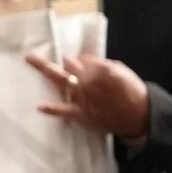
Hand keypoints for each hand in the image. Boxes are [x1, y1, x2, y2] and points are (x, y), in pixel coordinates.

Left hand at [27, 53, 148, 138]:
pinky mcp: (82, 114)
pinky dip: (52, 109)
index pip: (85, 61)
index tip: (73, 61)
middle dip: (57, 61)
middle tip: (30, 56)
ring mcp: (85, 99)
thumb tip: (80, 58)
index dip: (80, 61)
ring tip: (33, 62)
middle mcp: (92, 83)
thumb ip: (101, 64)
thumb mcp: (121, 71)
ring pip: (66, 83)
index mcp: (105, 70)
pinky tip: (40, 107)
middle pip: (72, 68)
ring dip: (50, 73)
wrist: (140, 116)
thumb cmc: (131, 91)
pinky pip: (65, 111)